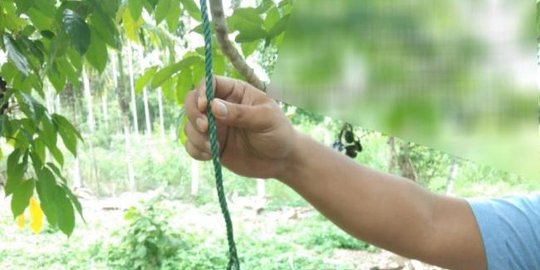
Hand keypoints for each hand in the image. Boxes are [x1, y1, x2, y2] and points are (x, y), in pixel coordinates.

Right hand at [183, 76, 297, 179]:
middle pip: (192, 101)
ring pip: (189, 125)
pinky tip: (210, 155)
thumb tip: (213, 106)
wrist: (282, 161)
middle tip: (205, 128)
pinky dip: (195, 150)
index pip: (209, 83)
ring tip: (212, 147)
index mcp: (235, 92)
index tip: (204, 107)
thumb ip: (241, 113)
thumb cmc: (278, 133)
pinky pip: (192, 145)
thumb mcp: (266, 119)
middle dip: (193, 114)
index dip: (201, 92)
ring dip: (195, 136)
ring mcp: (215, 127)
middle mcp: (221, 107)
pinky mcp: (212, 146)